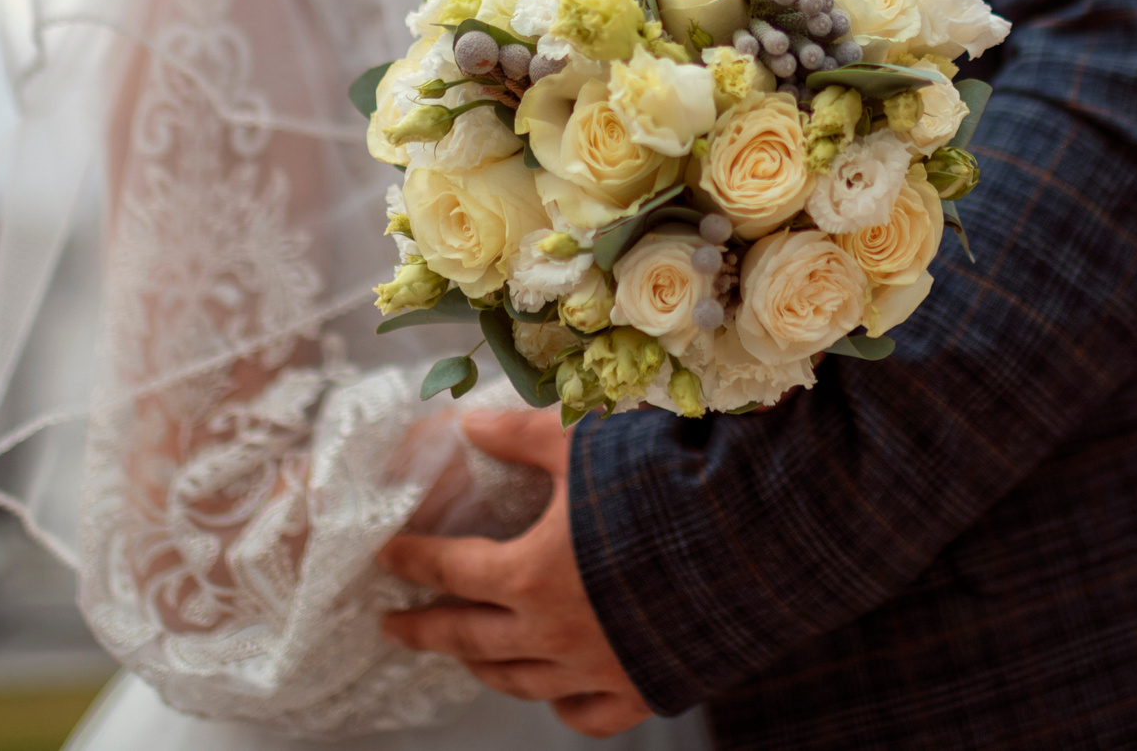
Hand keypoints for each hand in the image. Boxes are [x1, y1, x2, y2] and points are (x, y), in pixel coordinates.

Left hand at [380, 408, 654, 738]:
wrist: (750, 540)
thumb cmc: (660, 485)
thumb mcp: (579, 442)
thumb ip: (517, 435)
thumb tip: (465, 423)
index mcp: (528, 574)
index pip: (449, 569)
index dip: (413, 560)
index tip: (387, 556)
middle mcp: (551, 633)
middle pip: (467, 637)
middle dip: (424, 629)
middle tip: (392, 626)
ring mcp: (594, 668)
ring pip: (519, 682)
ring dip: (481, 667)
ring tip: (463, 656)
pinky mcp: (640, 688)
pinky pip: (585, 714)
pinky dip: (560, 705)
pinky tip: (551, 692)